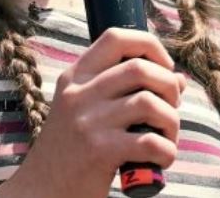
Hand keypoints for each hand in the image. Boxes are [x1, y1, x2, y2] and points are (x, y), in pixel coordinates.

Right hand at [0, 29, 187, 197]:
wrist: (40, 191)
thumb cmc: (71, 150)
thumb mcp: (86, 111)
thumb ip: (126, 90)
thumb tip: (179, 79)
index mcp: (75, 77)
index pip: (116, 37)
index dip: (149, 45)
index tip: (164, 67)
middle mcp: (79, 94)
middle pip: (140, 68)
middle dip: (169, 85)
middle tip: (171, 107)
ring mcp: (88, 122)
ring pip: (149, 102)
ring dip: (171, 121)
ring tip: (167, 136)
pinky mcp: (99, 152)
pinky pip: (150, 141)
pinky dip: (167, 151)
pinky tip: (162, 159)